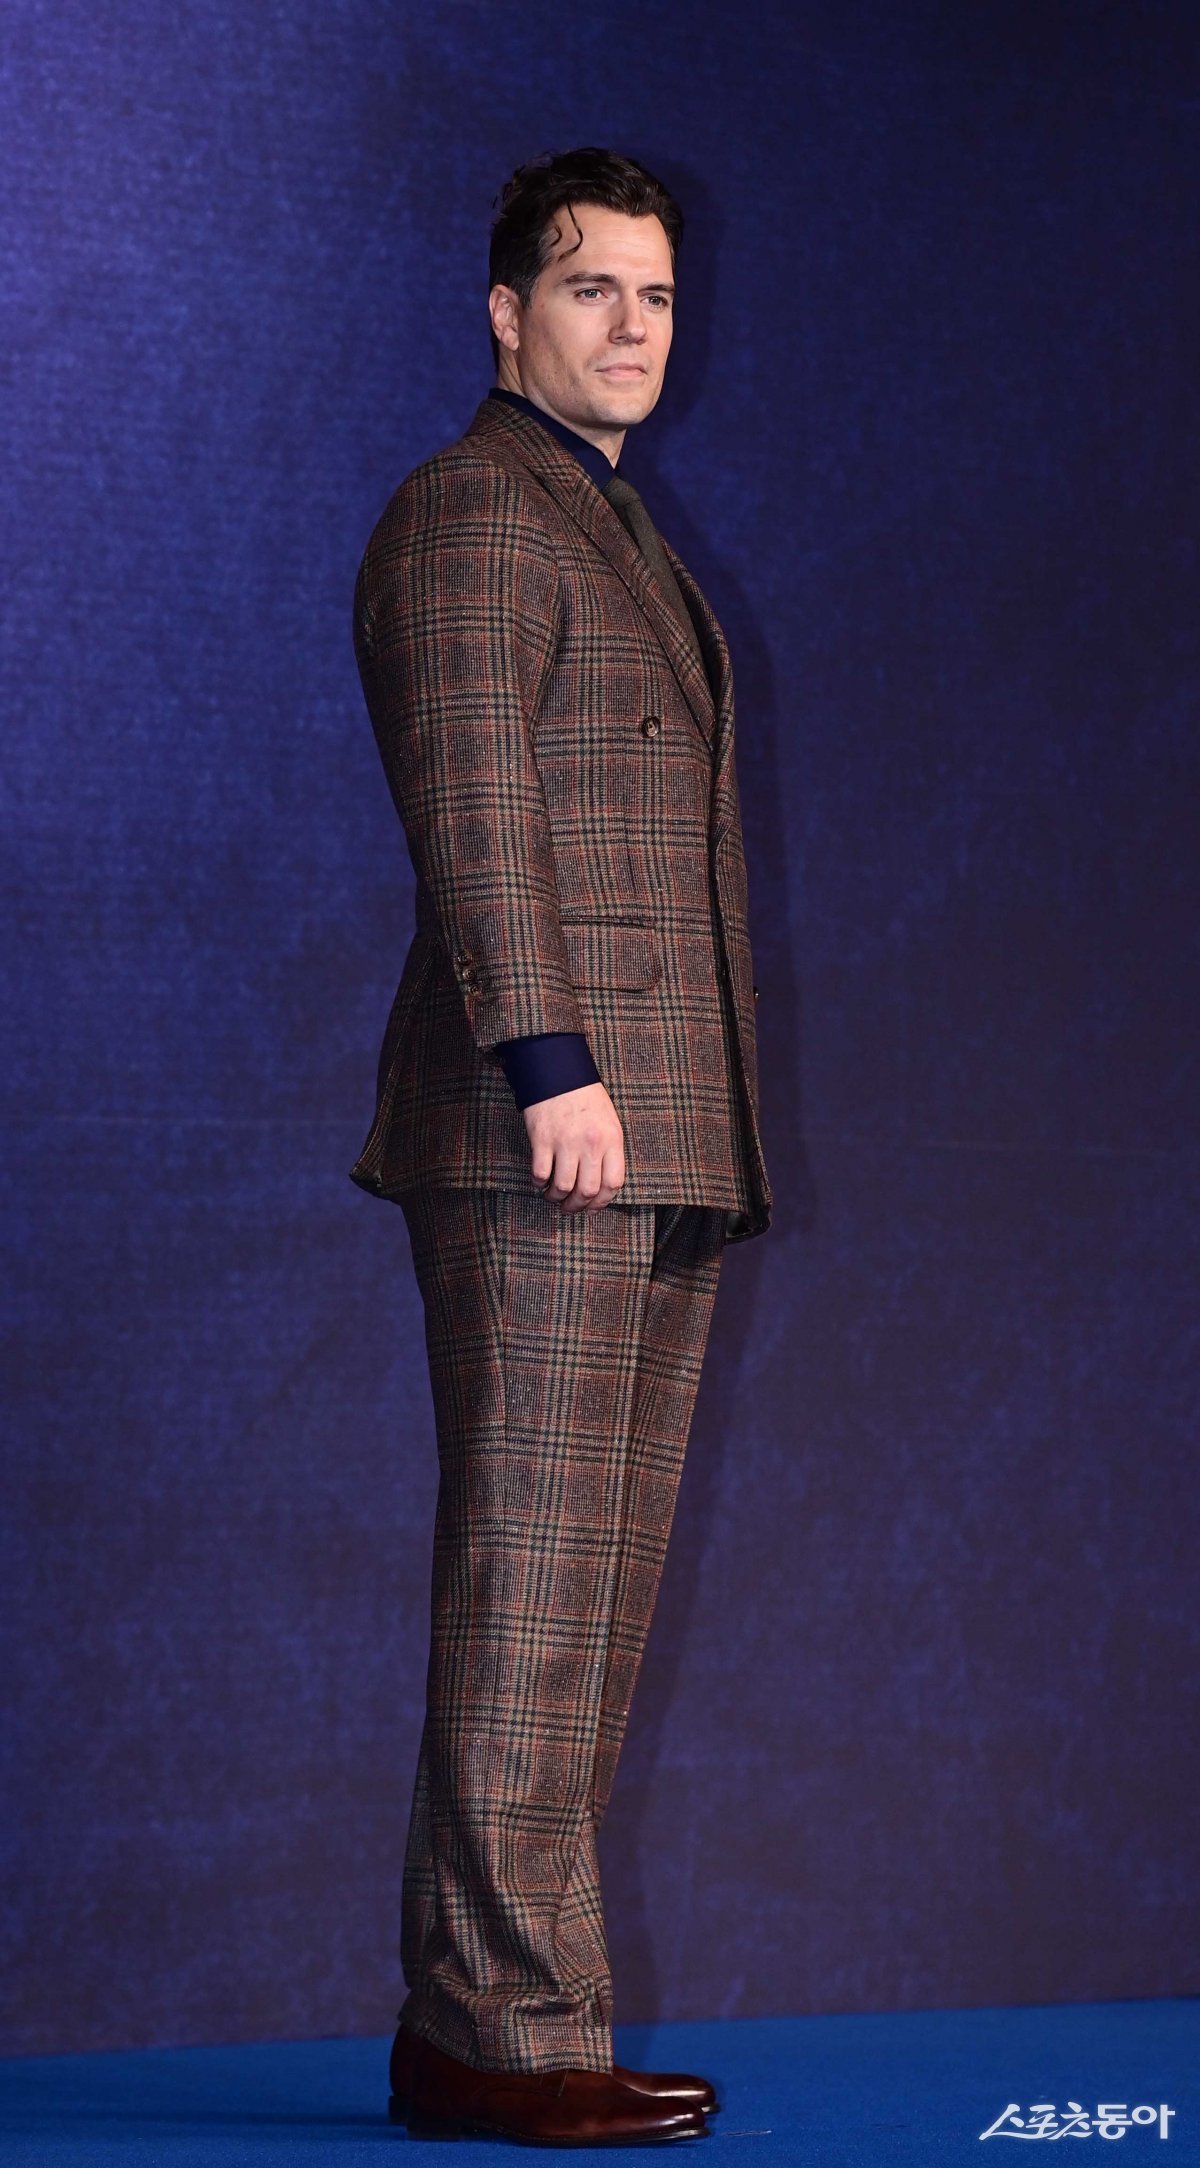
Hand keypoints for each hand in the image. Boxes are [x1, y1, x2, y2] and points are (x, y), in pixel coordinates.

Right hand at [523, 1081, 625, 1212]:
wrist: (558, 1072)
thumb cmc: (585, 1097)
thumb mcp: (608, 1121)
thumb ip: (608, 1151)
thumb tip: (601, 1185)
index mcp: (611, 1139)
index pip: (613, 1183)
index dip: (602, 1202)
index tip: (592, 1207)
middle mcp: (591, 1143)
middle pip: (587, 1191)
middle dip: (577, 1206)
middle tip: (570, 1207)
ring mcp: (565, 1142)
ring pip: (563, 1187)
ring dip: (556, 1198)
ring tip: (553, 1197)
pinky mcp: (542, 1139)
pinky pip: (540, 1174)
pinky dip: (539, 1184)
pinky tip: (540, 1182)